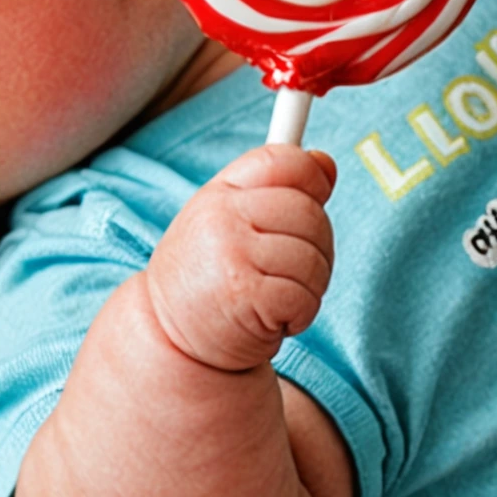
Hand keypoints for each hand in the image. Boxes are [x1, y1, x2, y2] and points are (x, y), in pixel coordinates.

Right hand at [145, 144, 335, 372]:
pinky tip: (273, 318)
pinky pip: (304, 296)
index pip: (282, 159)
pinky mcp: (245, 296)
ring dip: (310, 287)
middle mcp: (221, 216)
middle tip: (292, 270)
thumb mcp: (231, 221)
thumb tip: (326, 164)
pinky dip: (300, 315)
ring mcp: (231, 253)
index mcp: (220, 192)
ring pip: (313, 258)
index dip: (311, 176)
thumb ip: (276, 189)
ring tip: (277, 297)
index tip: (317, 196)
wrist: (171, 337)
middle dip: (318, 246)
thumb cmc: (209, 275)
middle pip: (309, 212)